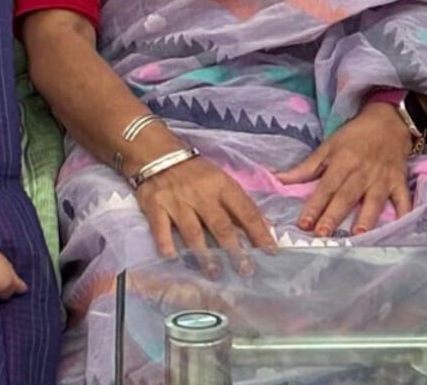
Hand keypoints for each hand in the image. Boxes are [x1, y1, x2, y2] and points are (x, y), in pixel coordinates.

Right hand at [134, 155, 275, 271]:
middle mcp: (201, 193)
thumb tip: (266, 226)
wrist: (157, 153)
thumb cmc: (196, 173)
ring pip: (193, 231)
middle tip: (245, 270)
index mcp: (222, 185)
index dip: (259, 231)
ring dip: (204, 254)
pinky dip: (166, 245)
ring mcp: (177, 200)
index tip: (270, 251)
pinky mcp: (155, 206)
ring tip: (214, 273)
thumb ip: (240, 205)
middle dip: (235, 250)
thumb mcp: (221, 182)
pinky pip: (161, 229)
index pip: (245, 210)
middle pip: (221, 225)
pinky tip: (173, 259)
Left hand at [276, 103, 412, 236]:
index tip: (304, 223)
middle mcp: (362, 171)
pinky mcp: (399, 181)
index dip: (314, 205)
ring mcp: (383, 177)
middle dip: (334, 215)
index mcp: (342, 161)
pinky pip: (403, 198)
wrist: (388, 120)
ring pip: (373, 200)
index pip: (326, 186)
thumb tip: (279, 180)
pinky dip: (404, 211)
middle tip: (323, 234)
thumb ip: (305, 168)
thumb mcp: (328, 147)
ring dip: (366, 217)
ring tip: (357, 235)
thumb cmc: (354, 136)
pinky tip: (401, 226)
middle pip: (346, 195)